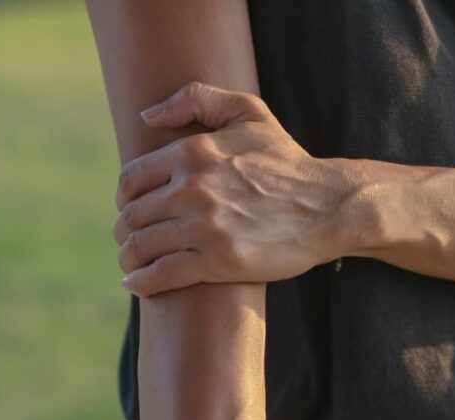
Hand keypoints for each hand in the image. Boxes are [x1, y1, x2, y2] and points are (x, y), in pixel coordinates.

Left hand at [114, 81, 351, 296]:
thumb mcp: (249, 113)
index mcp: (192, 153)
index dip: (124, 198)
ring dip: (128, 260)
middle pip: (132, 216)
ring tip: (131, 266)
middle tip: (129, 242)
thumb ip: (196, 99)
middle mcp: (193, 189)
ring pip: (141, 247)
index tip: (130, 210)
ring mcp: (204, 227)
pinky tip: (136, 285)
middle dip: (124, 232)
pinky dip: (141, 282)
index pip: (131, 179)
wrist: (330, 207)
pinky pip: (161, 275)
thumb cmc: (289, 162)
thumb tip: (147, 116)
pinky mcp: (218, 262)